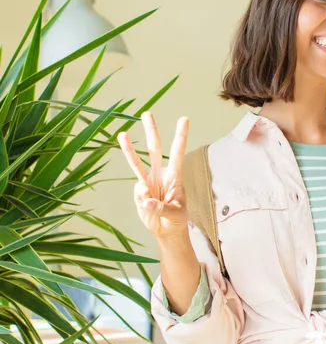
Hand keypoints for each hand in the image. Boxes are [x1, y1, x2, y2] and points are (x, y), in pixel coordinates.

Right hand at [118, 112, 188, 238]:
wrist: (166, 230)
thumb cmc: (177, 219)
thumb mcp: (175, 214)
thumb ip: (162, 208)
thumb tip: (146, 200)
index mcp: (175, 176)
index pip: (178, 153)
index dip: (180, 137)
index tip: (184, 119)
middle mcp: (160, 174)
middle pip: (154, 150)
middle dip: (151, 131)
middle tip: (146, 113)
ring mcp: (148, 182)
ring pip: (137, 162)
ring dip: (129, 148)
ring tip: (122, 134)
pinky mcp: (139, 192)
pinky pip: (137, 192)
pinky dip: (142, 200)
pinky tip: (149, 207)